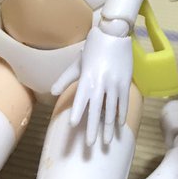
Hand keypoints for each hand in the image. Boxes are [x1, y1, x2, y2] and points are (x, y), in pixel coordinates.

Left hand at [51, 24, 132, 145]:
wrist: (115, 34)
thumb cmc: (94, 48)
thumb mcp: (78, 63)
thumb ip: (66, 79)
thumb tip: (51, 92)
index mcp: (87, 78)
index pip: (81, 99)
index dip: (77, 112)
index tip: (74, 126)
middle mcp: (100, 83)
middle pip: (97, 110)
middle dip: (93, 128)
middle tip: (91, 144)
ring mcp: (114, 83)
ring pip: (111, 109)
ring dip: (108, 127)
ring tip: (106, 141)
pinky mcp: (125, 82)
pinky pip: (123, 102)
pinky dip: (121, 114)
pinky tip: (119, 125)